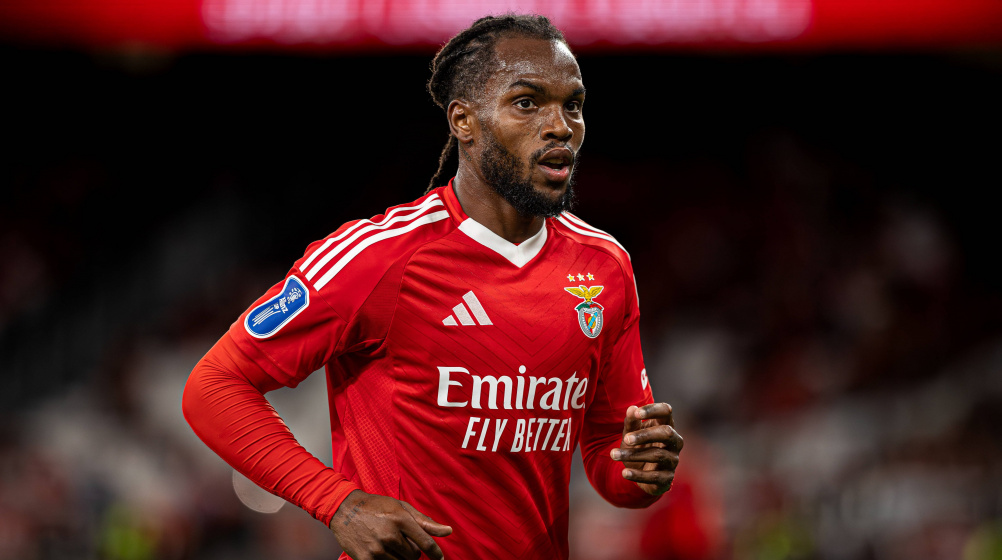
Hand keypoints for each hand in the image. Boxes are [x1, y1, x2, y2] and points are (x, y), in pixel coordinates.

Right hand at [329, 490, 452, 559]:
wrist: (344, 509)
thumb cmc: (376, 506)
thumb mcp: (401, 507)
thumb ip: (425, 521)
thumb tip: (448, 531)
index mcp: (401, 519)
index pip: (426, 543)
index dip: (436, 553)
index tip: (440, 559)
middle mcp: (390, 535)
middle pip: (414, 556)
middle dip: (412, 551)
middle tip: (401, 540)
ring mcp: (377, 549)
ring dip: (400, 558)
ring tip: (390, 545)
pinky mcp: (365, 559)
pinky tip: (382, 552)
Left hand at [610, 403, 682, 495]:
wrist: (640, 472)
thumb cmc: (638, 446)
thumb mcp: (631, 433)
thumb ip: (631, 422)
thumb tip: (631, 408)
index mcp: (666, 425)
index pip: (666, 411)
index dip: (653, 410)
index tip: (637, 413)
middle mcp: (675, 442)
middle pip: (667, 433)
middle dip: (646, 435)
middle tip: (626, 439)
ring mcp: (673, 460)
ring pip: (657, 455)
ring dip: (634, 455)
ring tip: (614, 455)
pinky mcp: (667, 478)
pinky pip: (654, 476)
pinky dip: (638, 475)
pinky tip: (624, 473)